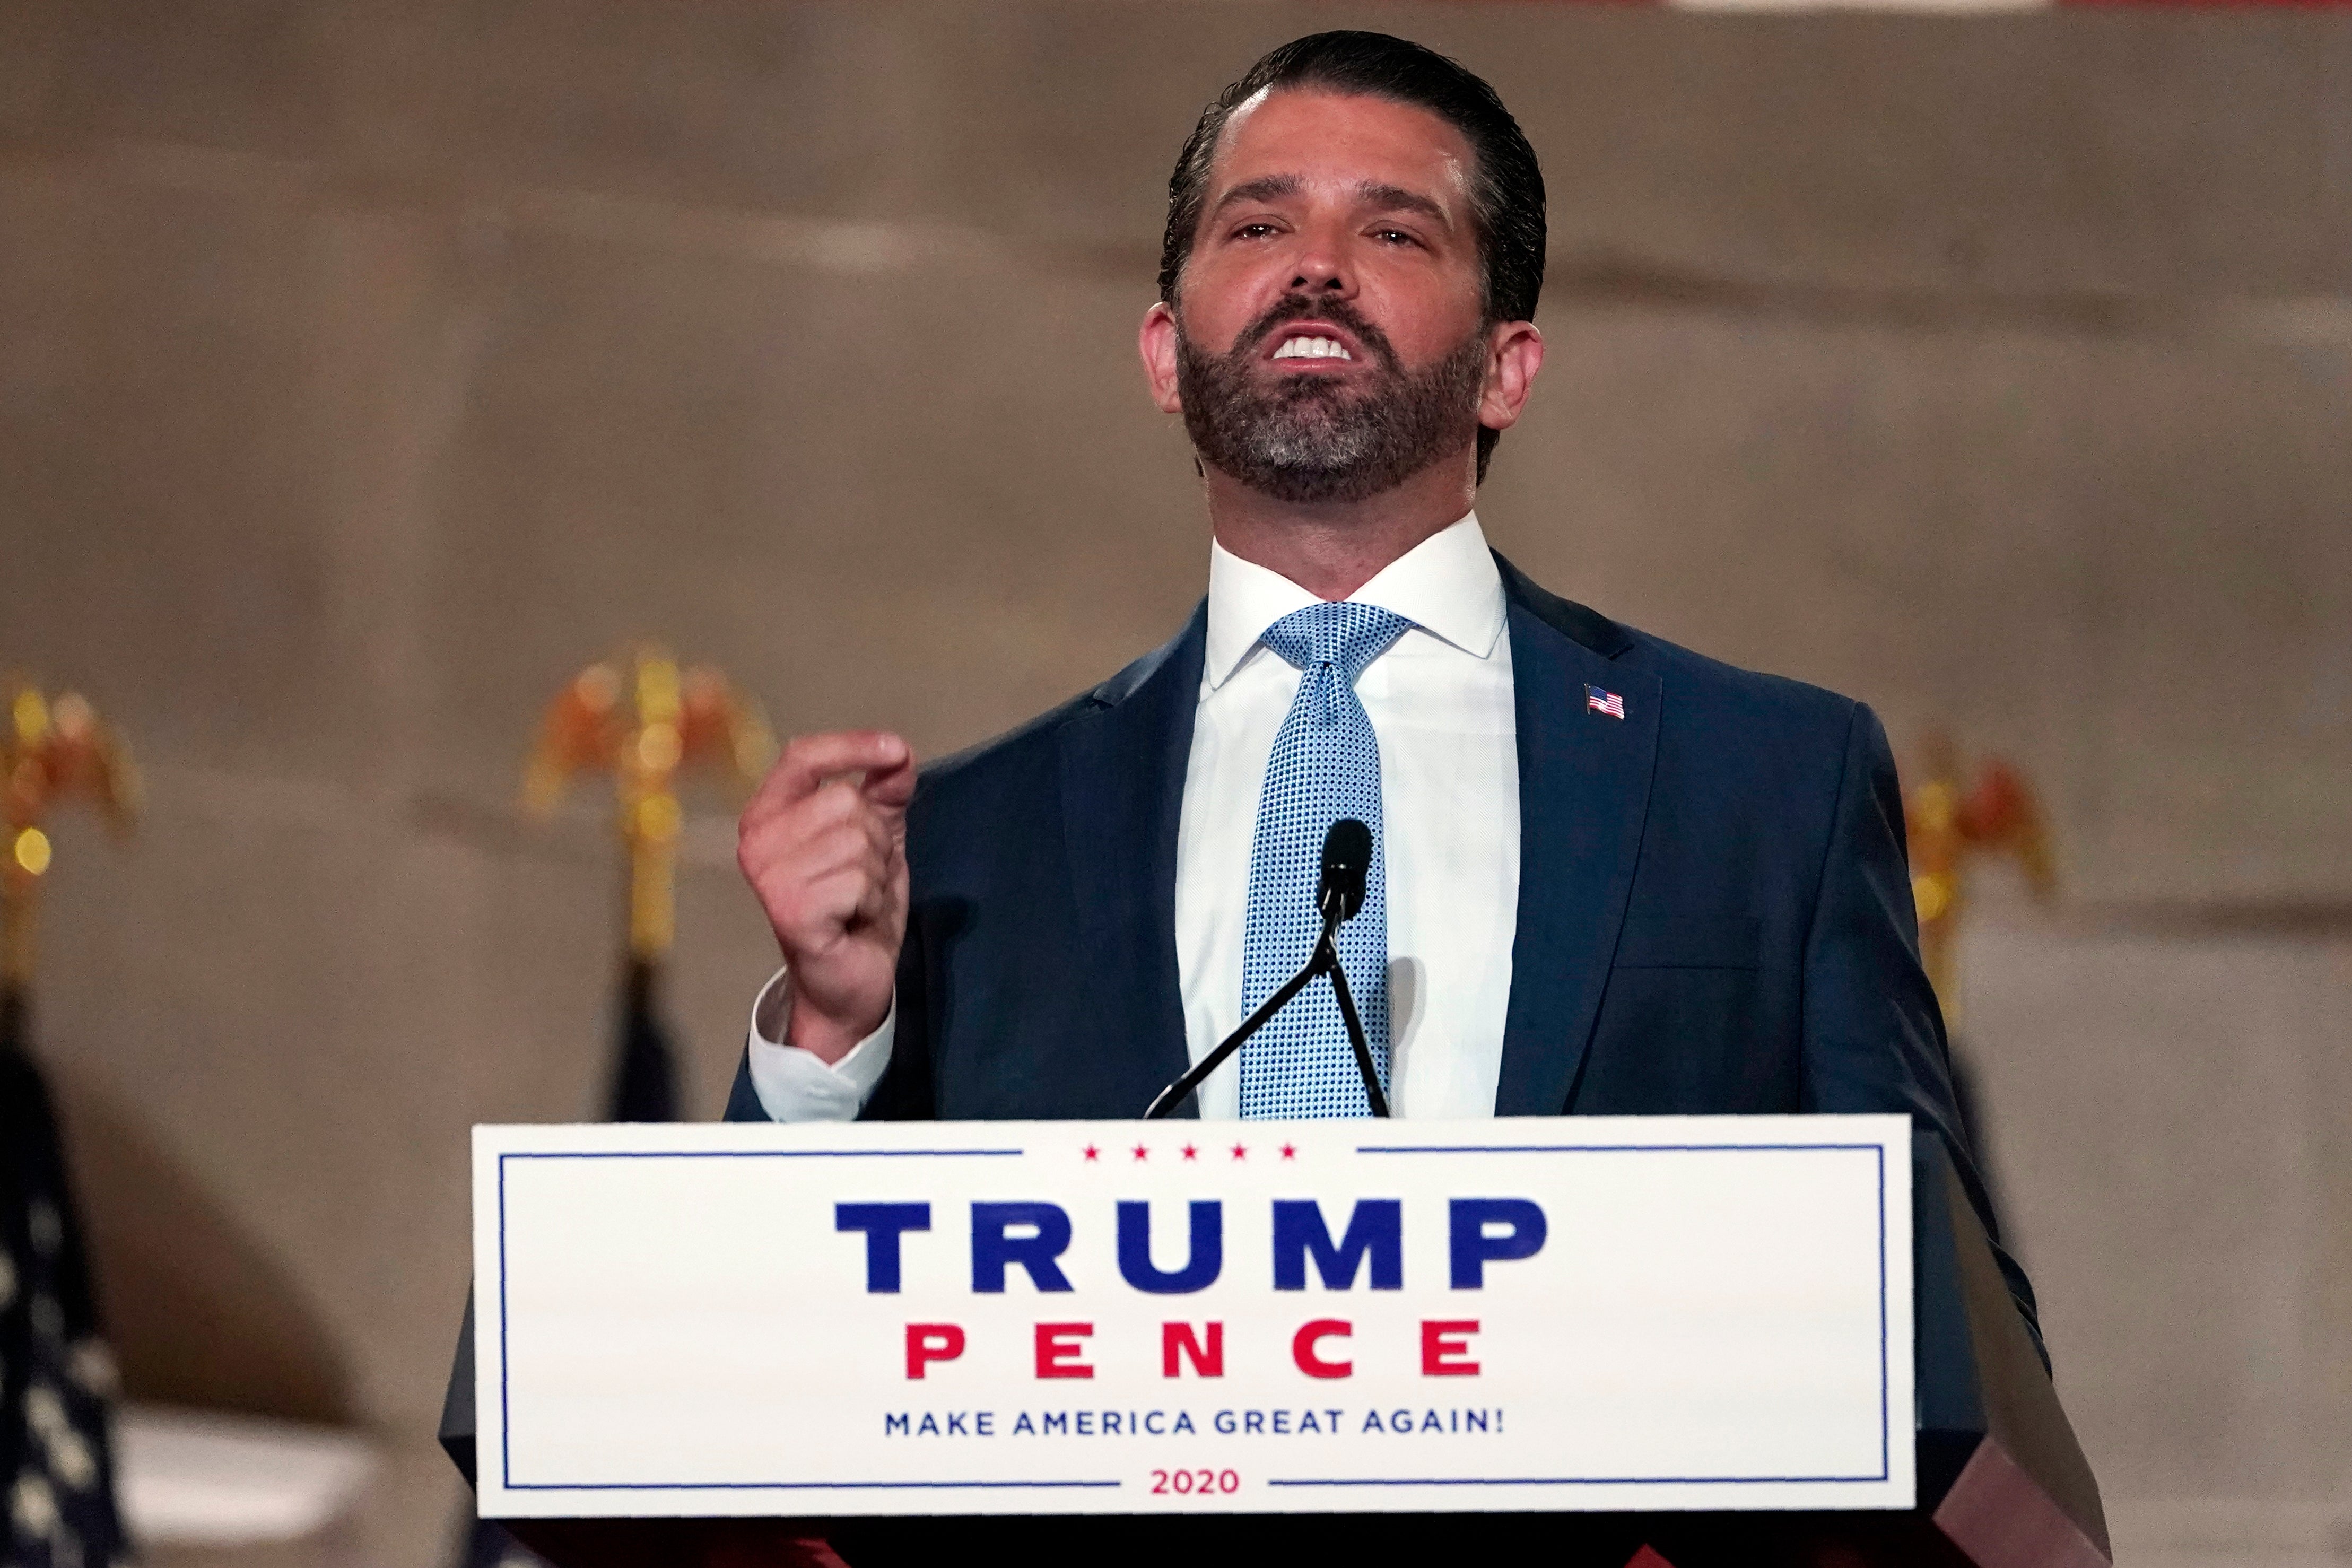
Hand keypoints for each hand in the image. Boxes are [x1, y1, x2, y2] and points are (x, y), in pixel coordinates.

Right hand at [737, 730, 914, 1062]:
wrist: (848, 981)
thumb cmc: (855, 907)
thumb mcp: (876, 839)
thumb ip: (884, 793)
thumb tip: (899, 754)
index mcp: (767, 815)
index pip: (802, 757)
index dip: (852, 746)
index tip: (896, 751)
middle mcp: (756, 842)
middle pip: (846, 801)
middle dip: (876, 839)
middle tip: (863, 878)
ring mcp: (769, 878)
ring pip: (857, 842)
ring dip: (876, 875)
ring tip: (858, 901)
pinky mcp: (790, 911)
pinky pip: (859, 881)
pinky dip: (872, 902)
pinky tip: (853, 921)